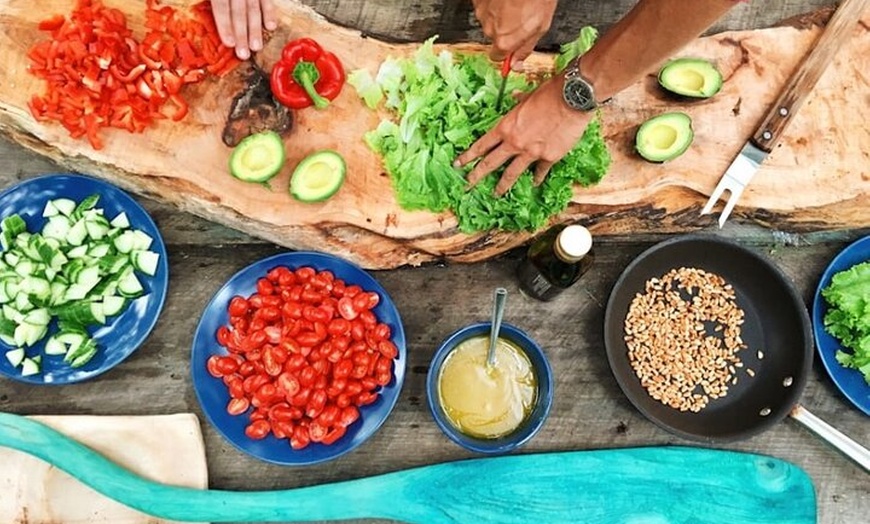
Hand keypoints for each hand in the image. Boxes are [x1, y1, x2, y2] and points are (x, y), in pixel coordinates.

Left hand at [212, 0, 277, 59]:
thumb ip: (209, 2)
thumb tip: (195, 14)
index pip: (221, 6)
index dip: (225, 25)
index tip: (229, 43)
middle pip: (238, 12)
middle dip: (241, 34)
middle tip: (243, 54)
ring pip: (253, 8)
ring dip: (255, 29)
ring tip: (256, 47)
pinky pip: (266, 0)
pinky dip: (269, 13)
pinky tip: (271, 27)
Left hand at [454, 76, 591, 196]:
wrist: (573, 98)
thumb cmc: (550, 93)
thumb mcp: (528, 96)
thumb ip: (518, 102)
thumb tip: (514, 97)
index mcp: (506, 127)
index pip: (481, 145)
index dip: (468, 156)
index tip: (458, 164)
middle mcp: (515, 142)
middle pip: (491, 163)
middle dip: (477, 175)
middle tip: (468, 185)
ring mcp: (531, 152)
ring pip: (511, 173)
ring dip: (502, 185)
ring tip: (496, 193)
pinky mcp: (549, 157)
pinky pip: (540, 171)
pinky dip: (537, 177)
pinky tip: (534, 183)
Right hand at [471, 0, 556, 63]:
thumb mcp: (540, 26)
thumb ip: (526, 48)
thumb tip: (516, 64)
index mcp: (504, 40)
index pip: (497, 57)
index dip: (506, 51)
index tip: (512, 46)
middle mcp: (489, 28)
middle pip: (494, 35)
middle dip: (505, 28)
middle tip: (520, 15)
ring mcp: (481, 11)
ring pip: (489, 18)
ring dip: (500, 12)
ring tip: (514, 2)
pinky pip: (485, 4)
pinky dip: (493, 2)